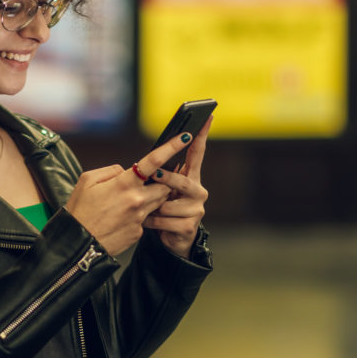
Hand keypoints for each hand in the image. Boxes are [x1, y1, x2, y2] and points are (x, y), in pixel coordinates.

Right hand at [65, 131, 196, 255]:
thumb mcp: (87, 181)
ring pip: (158, 202)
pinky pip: (146, 219)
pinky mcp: (139, 232)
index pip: (153, 161)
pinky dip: (139, 215)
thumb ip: (110, 170)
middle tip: (148, 182)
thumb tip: (125, 170)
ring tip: (129, 201)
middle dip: (161, 181)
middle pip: (164, 185)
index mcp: (124, 183)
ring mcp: (139, 217)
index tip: (185, 136)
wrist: (78, 244)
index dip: (171, 147)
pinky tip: (121, 219)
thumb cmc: (79, 210)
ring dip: (151, 198)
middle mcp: (137, 200)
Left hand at [143, 117, 211, 257]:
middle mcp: (198, 191)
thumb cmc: (165, 210)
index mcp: (191, 178)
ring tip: (149, 211)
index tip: (207, 117)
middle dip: (166, 179)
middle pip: (182, 180)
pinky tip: (149, 223)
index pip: (197, 153)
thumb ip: (161, 176)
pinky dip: (151, 222)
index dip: (201, 135)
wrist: (173, 239)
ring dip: (152, 208)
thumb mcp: (164, 190)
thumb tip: (150, 164)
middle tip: (153, 174)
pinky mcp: (189, 226)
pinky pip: (163, 220)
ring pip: (167, 204)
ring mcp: (196, 209)